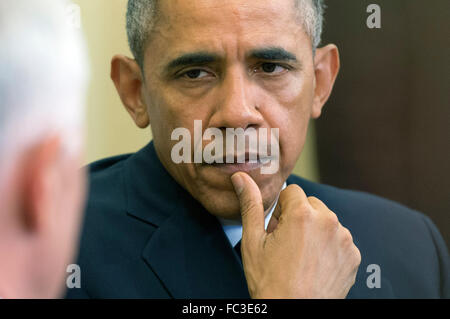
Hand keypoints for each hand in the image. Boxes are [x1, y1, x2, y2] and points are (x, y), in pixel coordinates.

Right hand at [231, 172, 360, 298]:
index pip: (291, 191)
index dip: (280, 209)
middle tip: (286, 243)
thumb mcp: (253, 241)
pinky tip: (315, 264)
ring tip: (300, 256)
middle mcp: (329, 222)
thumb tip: (241, 177)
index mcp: (303, 214)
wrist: (293, 314)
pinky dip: (328, 247)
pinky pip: (338, 239)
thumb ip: (250, 204)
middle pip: (310, 204)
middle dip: (298, 217)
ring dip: (314, 231)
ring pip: (325, 221)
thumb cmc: (270, 281)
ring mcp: (344, 240)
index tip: (276, 229)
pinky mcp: (353, 255)